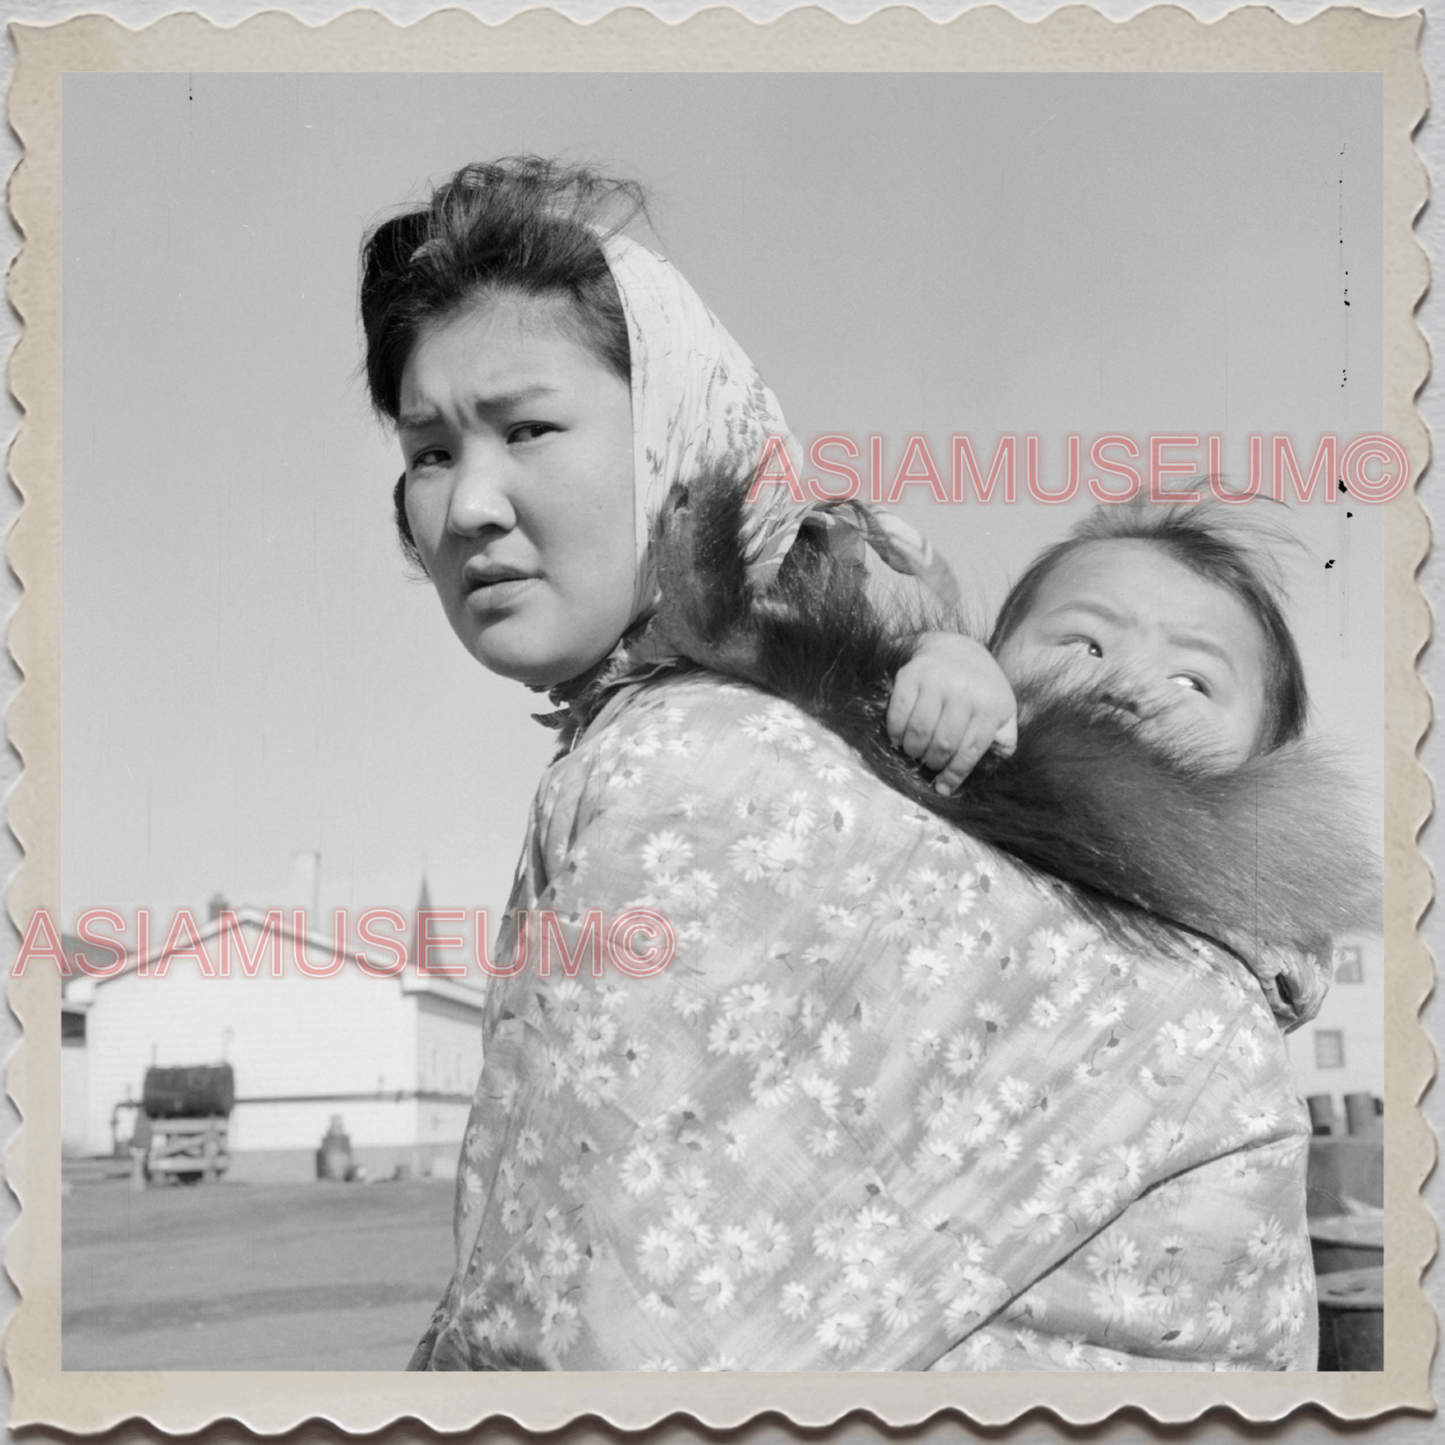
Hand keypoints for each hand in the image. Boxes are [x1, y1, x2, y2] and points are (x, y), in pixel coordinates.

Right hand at [886, 632, 1018, 793]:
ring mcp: (936, 682)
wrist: (955, 646)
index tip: (943, 788)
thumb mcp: (1003, 709)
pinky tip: (898, 737)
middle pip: (942, 745)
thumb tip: (997, 763)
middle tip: (929, 763)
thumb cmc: (981, 685)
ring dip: (913, 750)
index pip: (970, 751)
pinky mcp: (911, 675)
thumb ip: (1004, 737)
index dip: (954, 775)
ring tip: (914, 751)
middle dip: (932, 763)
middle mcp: (964, 693)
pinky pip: (898, 714)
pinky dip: (895, 732)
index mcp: (990, 705)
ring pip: (918, 732)